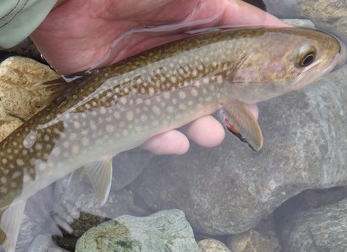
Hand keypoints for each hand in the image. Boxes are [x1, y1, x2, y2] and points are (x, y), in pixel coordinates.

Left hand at [30, 0, 285, 153]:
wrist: (69, 2)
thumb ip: (230, 10)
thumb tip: (278, 28)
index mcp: (191, 21)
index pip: (231, 51)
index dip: (253, 74)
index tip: (273, 93)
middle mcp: (170, 49)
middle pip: (207, 86)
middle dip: (228, 108)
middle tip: (243, 123)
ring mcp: (143, 73)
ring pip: (177, 109)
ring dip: (197, 127)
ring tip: (210, 136)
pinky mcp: (115, 93)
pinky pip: (141, 124)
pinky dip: (158, 138)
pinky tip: (174, 142)